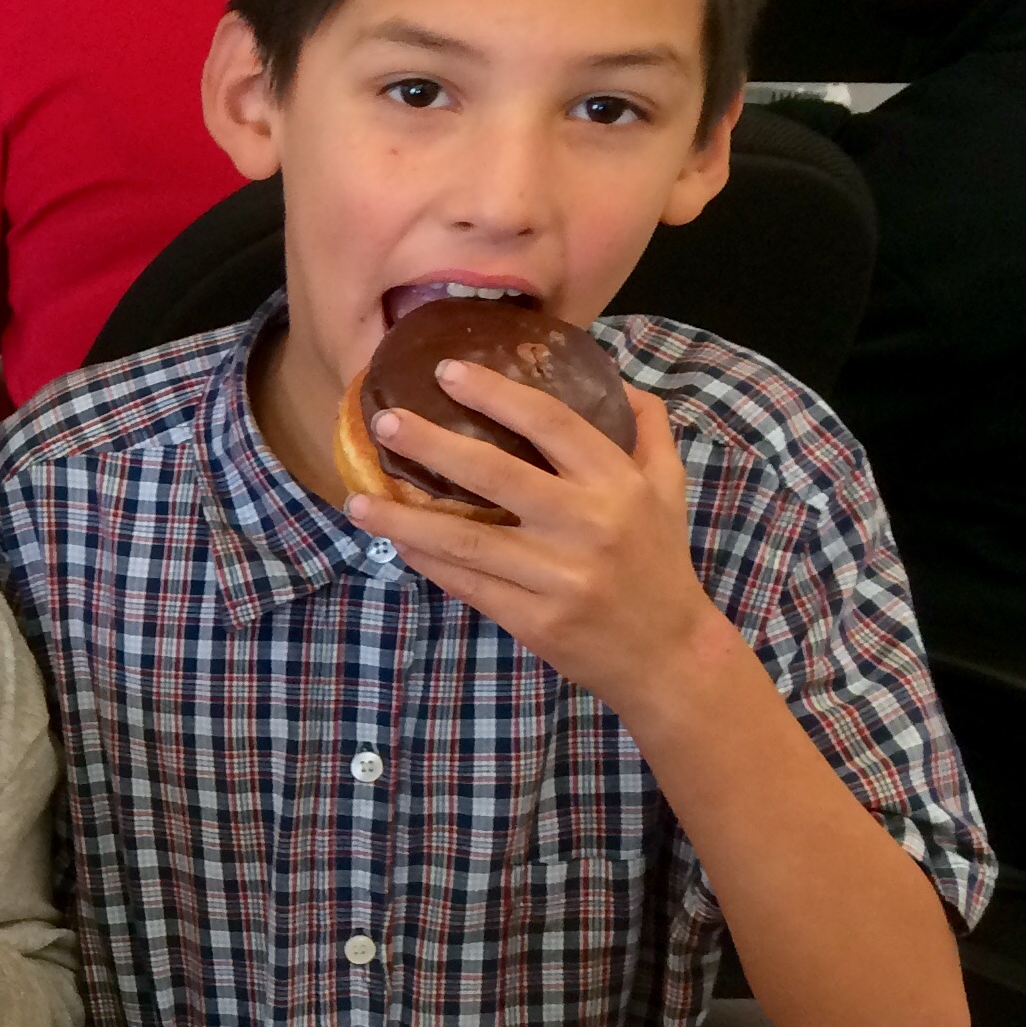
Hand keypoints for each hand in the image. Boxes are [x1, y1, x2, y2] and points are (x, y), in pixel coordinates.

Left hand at [348, 371, 732, 716]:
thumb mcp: (668, 486)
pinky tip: (397, 543)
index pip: (550, 423)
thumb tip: (612, 375)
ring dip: (405, 520)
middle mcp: (588, 524)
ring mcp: (559, 576)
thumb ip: (647, 428)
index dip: (496, 394)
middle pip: (496, 473)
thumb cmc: (659, 560)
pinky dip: (429, 563)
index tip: (446, 372)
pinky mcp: (536, 619)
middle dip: (432, 444)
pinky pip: (469, 584)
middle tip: (384, 422)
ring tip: (356, 501)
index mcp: (617, 482)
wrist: (668, 654)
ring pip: (467, 539)